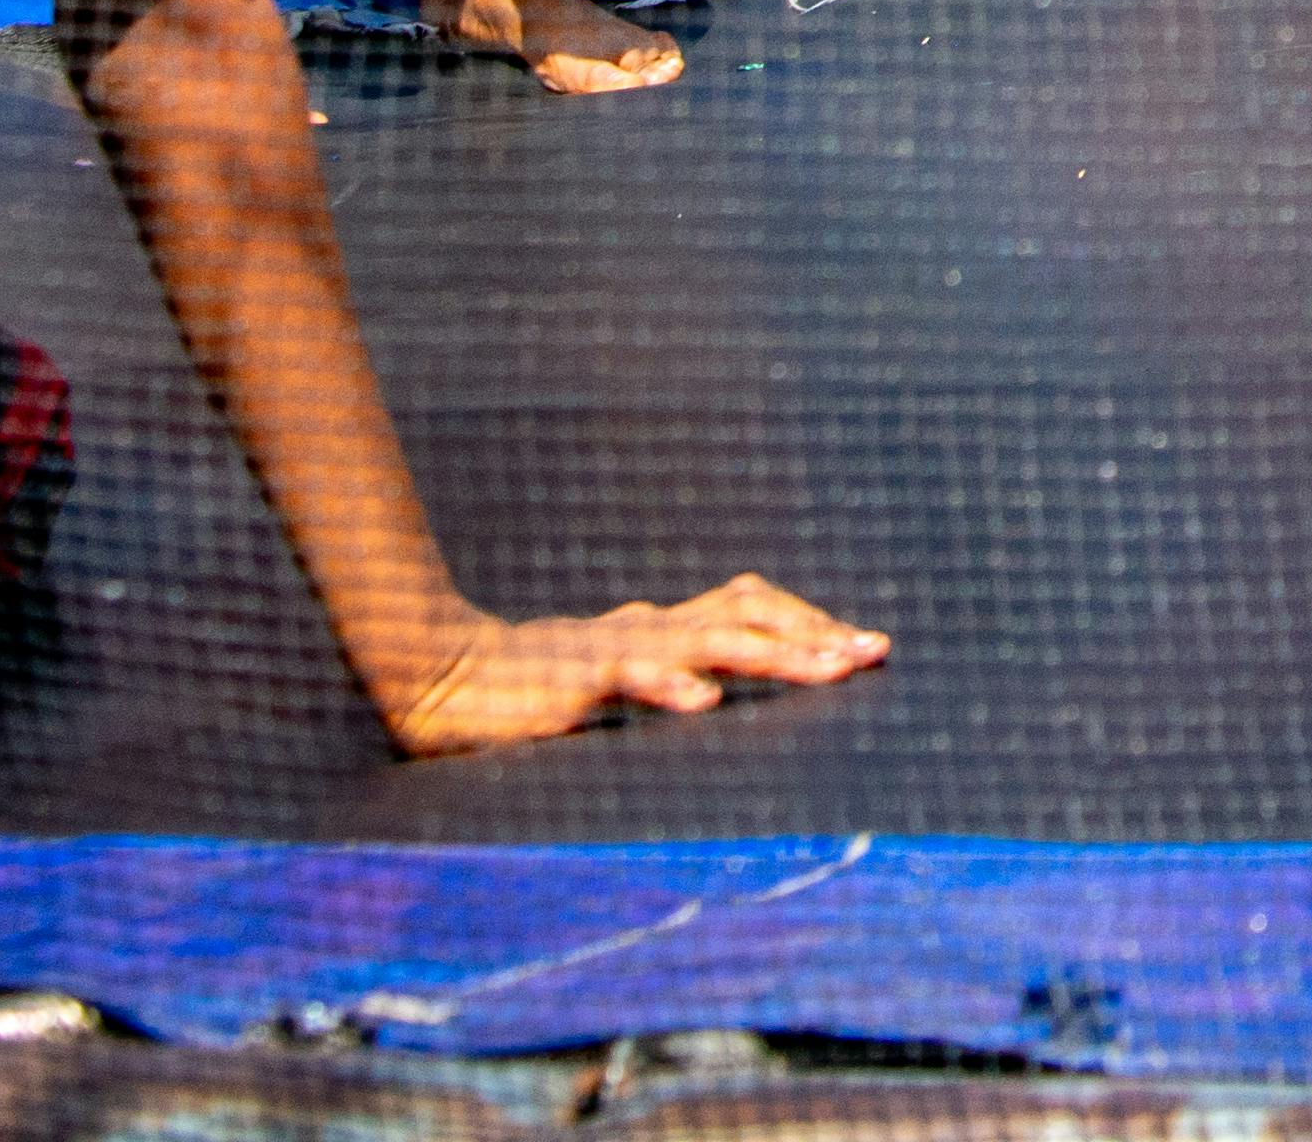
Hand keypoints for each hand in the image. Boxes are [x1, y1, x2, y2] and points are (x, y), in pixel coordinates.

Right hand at [370, 573, 886, 755]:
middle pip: (748, 615)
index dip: (808, 621)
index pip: (750, 607)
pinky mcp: (573, 676)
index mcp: (661, 628)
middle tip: (872, 654)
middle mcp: (649, 628)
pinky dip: (668, 685)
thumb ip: (662, 672)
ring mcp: (615, 648)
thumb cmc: (529, 683)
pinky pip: (627, 675)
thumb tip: (713, 686)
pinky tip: (702, 703)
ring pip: (707, 640)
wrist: (439, 675)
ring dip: (774, 655)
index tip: (863, 646)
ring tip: (826, 672)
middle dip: (815, 633)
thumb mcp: (613, 675)